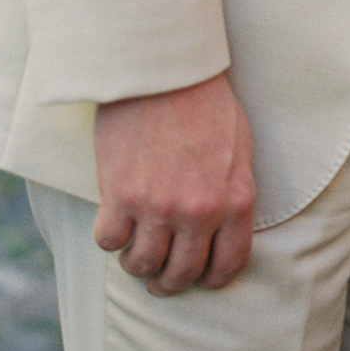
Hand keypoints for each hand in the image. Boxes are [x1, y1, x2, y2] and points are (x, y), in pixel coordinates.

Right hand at [93, 71, 255, 295]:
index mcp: (236, 200)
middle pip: (181, 274)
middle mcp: (200, 211)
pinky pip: (109, 242)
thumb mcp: (240, 147)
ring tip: (135, 246)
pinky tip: (115, 221)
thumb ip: (233, 192)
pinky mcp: (121, 196)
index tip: (199, 276)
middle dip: (169, 280)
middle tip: (159, 275)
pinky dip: (110, 238)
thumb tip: (225, 226)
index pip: (228, 265)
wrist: (166, 70)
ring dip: (137, 262)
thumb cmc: (206, 101)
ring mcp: (159, 207)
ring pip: (142, 265)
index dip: (210, 278)